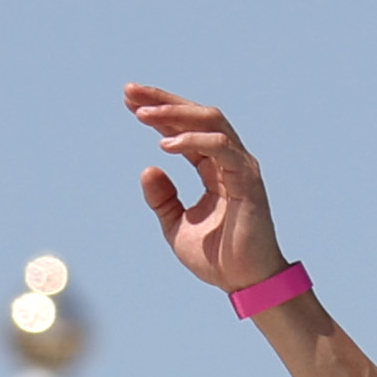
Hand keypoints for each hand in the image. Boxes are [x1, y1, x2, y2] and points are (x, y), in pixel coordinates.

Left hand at [128, 85, 287, 296]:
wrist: (245, 284)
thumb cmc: (217, 258)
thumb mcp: (175, 226)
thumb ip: (162, 198)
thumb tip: (148, 169)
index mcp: (214, 168)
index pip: (186, 129)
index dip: (159, 112)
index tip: (128, 101)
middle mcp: (229, 160)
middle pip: (197, 115)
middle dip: (163, 101)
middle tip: (130, 93)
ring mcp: (241, 166)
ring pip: (210, 121)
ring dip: (174, 113)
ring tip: (142, 114)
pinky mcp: (247, 179)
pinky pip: (220, 146)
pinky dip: (192, 141)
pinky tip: (165, 145)